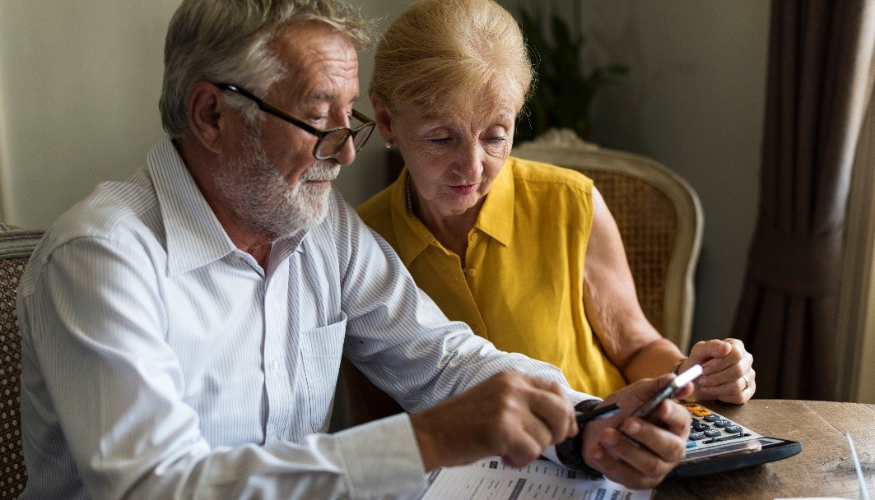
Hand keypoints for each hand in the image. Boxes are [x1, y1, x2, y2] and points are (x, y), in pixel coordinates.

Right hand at [409, 372, 576, 470]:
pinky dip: (519, 461)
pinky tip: (503, 456)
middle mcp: (512, 388)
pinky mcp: (502, 429)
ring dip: (530, 450)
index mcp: (512, 378)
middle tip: (539, 443)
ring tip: (508, 448)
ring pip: (545, 437)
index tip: (565, 428)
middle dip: (557, 433)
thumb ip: (526, 403)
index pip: (555, 389)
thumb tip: (565, 421)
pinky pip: (531, 452)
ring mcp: (508, 407)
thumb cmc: (462, 422)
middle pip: (560, 411)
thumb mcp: (496, 399)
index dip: (566, 411)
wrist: (431, 433)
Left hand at [581, 375, 692, 488]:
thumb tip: (682, 381)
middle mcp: (671, 449)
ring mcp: (657, 468)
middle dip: (648, 435)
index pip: (682, 421)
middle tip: (627, 423)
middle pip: (670, 447)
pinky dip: (610, 463)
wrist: (596, 427)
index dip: (673, 414)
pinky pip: (628, 476)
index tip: (660, 406)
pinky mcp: (638, 481)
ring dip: (625, 448)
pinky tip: (598, 450)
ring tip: (606, 434)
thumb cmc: (623, 410)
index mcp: (675, 426)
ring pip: (649, 464)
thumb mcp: (637, 393)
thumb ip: (657, 386)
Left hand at [682, 338, 754, 402]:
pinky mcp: (749, 390)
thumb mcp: (699, 351)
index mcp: (737, 346)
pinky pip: (739, 397)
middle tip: (702, 380)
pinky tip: (715, 391)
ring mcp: (749, 376)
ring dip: (717, 388)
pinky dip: (723, 396)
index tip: (703, 369)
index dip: (718, 363)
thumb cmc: (699, 362)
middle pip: (737, 371)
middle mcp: (746, 360)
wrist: (696, 378)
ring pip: (737, 385)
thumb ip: (712, 346)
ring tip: (705, 385)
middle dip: (715, 378)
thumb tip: (727, 348)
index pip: (735, 354)